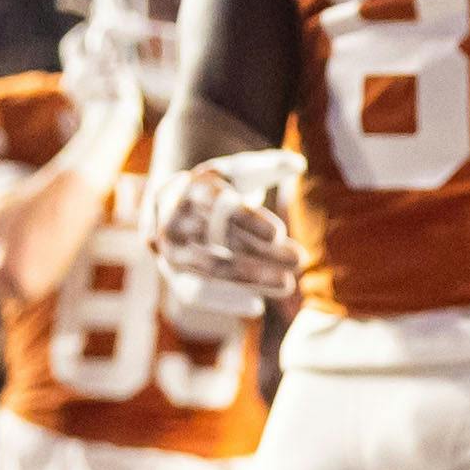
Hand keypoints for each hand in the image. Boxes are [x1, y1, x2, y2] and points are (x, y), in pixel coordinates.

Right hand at [150, 149, 305, 331]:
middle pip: (219, 240)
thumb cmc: (215, 188)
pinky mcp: (173, 275)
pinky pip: (196, 294)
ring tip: (287, 284)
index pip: (219, 205)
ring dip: (250, 279)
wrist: (170, 206)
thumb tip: (299, 163)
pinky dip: (225, 301)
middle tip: (299, 258)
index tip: (278, 233)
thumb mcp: (237, 171)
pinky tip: (257, 306)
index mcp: (191, 189)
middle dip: (261, 252)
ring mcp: (171, 251)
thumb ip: (267, 166)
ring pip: (210, 269)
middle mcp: (174, 221)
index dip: (248, 219)